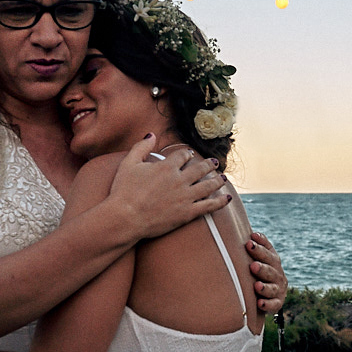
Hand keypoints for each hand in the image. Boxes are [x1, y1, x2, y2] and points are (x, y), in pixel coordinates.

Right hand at [106, 135, 229, 239]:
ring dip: (217, 180)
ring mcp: (185, 197)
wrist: (125, 217)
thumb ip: (141, 147)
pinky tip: (228, 198)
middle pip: (200, 169)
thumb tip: (151, 134)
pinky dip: (220, 202)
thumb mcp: (128, 164)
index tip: (190, 155)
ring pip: (208, 186)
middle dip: (208, 164)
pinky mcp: (188, 213)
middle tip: (214, 162)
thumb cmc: (123, 191)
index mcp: (166, 167)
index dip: (187, 154)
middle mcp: (179, 180)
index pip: (183, 156)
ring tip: (223, 178)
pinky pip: (209, 206)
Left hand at [247, 231, 286, 312]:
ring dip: (265, 287)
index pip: (268, 254)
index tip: (249, 242)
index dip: (259, 248)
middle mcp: (278, 275)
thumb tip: (254, 234)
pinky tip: (259, 303)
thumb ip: (260, 245)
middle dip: (262, 268)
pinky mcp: (277, 303)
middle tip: (253, 265)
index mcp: (273, 261)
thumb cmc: (260, 270)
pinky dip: (267, 304)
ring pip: (272, 289)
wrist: (269, 293)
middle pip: (271, 271)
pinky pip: (273, 305)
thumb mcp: (261, 257)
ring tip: (257, 286)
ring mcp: (278, 289)